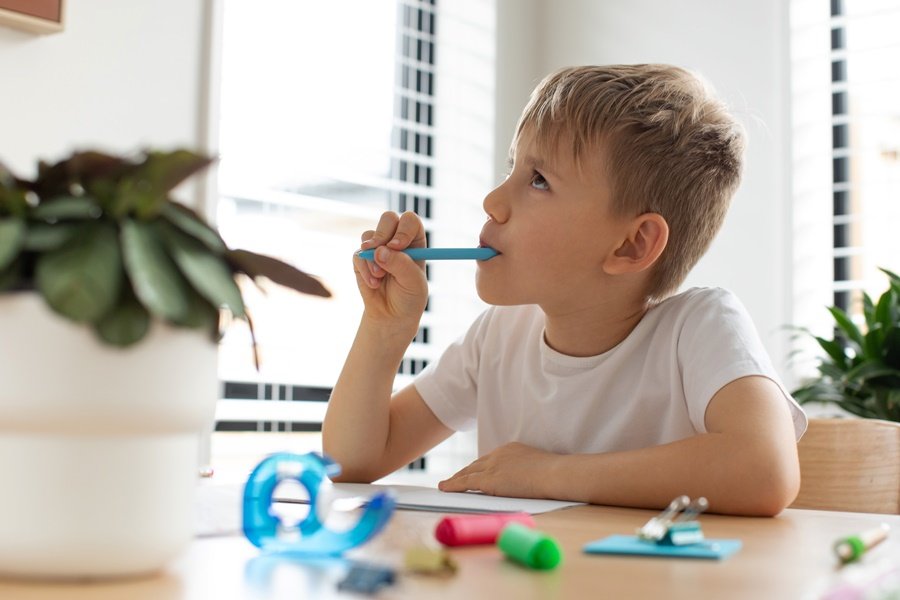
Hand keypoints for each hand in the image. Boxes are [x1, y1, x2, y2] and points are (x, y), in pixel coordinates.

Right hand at [353, 211, 428, 325]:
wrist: (391, 316)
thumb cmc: (409, 297)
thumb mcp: (412, 283)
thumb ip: (399, 265)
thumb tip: (379, 251)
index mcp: (415, 241)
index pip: (410, 221)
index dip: (403, 230)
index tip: (397, 246)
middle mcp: (396, 238)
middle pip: (388, 218)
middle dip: (382, 235)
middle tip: (379, 253)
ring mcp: (377, 246)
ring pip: (369, 235)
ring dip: (373, 259)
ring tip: (380, 277)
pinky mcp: (361, 258)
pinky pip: (358, 255)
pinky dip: (365, 270)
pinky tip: (373, 284)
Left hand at [438, 442, 558, 498]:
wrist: (556, 473)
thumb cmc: (555, 474)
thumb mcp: (538, 467)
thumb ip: (526, 471)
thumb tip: (527, 481)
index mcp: (511, 449)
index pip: (489, 459)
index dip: (479, 467)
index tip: (472, 471)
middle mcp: (498, 454)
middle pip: (476, 464)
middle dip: (464, 472)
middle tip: (453, 478)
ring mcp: (493, 466)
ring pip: (468, 473)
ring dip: (455, 479)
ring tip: (445, 485)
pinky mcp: (490, 480)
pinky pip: (465, 483)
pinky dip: (453, 485)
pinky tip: (444, 488)